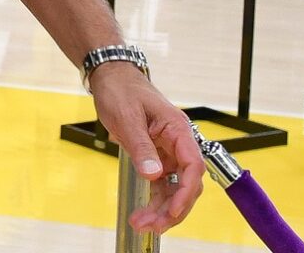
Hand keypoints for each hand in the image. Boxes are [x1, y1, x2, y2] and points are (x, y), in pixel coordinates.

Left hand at [89, 64, 203, 233]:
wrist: (110, 78)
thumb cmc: (121, 90)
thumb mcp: (128, 118)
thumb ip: (141, 148)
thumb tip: (153, 175)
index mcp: (177, 129)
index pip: (193, 165)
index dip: (186, 192)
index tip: (173, 211)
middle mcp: (177, 142)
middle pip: (186, 182)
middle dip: (173, 208)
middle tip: (152, 226)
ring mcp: (168, 151)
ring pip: (174, 188)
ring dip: (162, 209)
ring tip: (142, 224)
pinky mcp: (156, 157)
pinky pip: (161, 184)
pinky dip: (154, 200)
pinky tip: (143, 214)